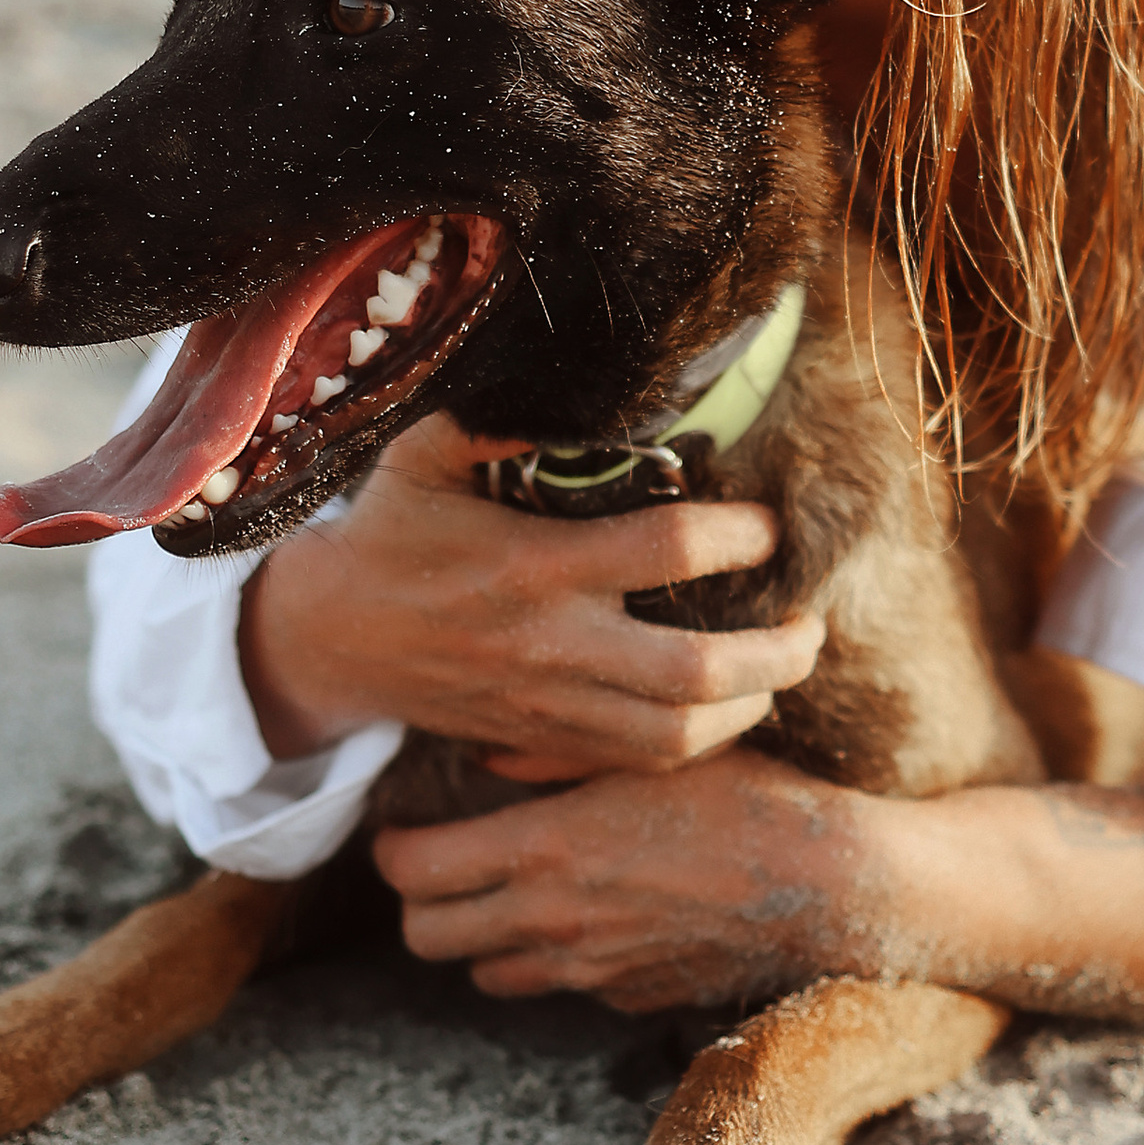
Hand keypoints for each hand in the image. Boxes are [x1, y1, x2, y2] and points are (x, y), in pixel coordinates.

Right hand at [238, 412, 824, 774]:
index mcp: (536, 564)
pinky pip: (638, 764)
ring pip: (678, 736)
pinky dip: (697, 746)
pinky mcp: (543, 742)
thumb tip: (580, 380)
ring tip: (785, 670)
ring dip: (751, 708)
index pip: (670, 549)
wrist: (330, 641)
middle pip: (697, 671)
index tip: (768, 526)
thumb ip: (499, 421)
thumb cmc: (389, 535)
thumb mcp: (425, 456)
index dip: (740, 536)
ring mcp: (550, 704)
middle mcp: (553, 644)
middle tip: (813, 622)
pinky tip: (727, 711)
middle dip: (778, 653)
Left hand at [371, 749, 880, 1009]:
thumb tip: (484, 754)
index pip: (413, 873)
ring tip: (509, 890)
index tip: (401, 830)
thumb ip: (553, 750)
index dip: (392, 851)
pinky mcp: (626, 997)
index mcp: (545, 848)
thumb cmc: (741, 793)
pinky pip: (560, 985)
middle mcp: (553, 919)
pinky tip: (590, 911)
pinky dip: (555, 957)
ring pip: (485, 974)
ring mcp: (588, 969)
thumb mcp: (645, 749)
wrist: (822, 880)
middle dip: (419, 902)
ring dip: (483, 937)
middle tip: (438, 865)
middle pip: (427, 938)